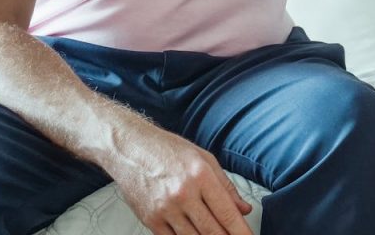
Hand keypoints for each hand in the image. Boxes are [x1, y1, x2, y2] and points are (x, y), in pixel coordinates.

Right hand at [108, 125, 253, 234]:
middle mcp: (183, 194)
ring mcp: (165, 209)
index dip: (241, 230)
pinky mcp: (150, 220)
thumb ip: (226, 186)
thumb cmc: (168, 150)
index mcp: (201, 176)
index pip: (226, 212)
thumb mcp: (204, 159)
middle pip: (212, 230)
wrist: (130, 149)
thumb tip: (243, 208)